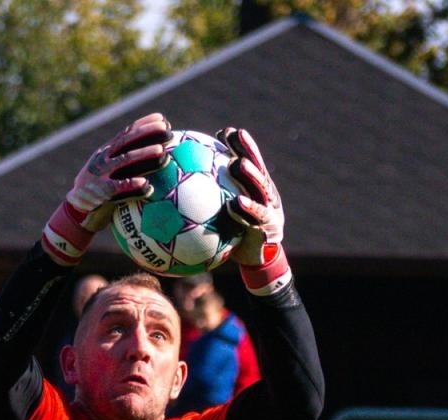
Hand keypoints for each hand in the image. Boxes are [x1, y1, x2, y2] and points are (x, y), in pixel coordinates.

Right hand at [42, 112, 171, 264]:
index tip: (161, 118)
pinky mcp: (100, 192)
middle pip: (127, 141)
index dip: (143, 124)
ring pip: (124, 160)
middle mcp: (103, 159)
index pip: (126, 133)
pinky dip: (132, 185)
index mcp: (107, 152)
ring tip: (161, 151)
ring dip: (143, 154)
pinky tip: (147, 186)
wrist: (77, 212)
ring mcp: (101, 174)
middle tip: (166, 129)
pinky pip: (118, 188)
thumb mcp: (111, 174)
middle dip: (146, 132)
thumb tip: (159, 162)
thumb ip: (128, 166)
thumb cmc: (102, 193)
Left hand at [216, 126, 290, 294]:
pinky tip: (233, 204)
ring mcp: (271, 209)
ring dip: (250, 174)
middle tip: (235, 136)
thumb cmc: (234, 236)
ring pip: (261, 187)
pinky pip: (256, 217)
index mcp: (256, 188)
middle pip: (257, 167)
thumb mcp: (223, 216)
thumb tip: (177, 189)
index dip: (240, 145)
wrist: (257, 260)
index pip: (249, 160)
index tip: (226, 131)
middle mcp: (266, 194)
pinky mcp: (270, 227)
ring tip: (238, 164)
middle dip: (248, 150)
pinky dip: (245, 209)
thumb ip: (209, 201)